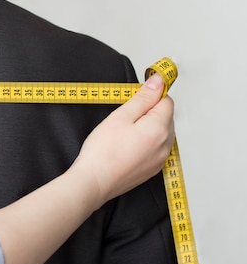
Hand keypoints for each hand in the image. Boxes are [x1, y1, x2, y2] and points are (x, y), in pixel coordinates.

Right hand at [72, 72, 174, 205]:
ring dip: (147, 127)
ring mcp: (160, 159)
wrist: (95, 181)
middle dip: (149, 111)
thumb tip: (159, 82)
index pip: (167, 101)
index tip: (136, 95)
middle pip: (165, 117)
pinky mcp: (152, 169)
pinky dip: (145, 142)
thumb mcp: (121, 116)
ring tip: (123, 132)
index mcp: (160, 128)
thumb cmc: (104, 150)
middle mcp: (166, 145)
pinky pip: (155, 147)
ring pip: (161, 132)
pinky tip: (126, 145)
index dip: (151, 94)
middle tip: (123, 116)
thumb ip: (143, 98)